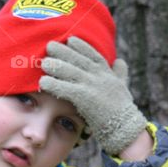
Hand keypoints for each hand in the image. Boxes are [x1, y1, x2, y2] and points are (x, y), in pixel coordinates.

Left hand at [39, 36, 147, 155]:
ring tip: (43, 62)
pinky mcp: (86, 98)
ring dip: (56, 66)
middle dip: (64, 52)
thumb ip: (120, 73)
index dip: (82, 46)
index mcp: (108, 73)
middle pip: (79, 60)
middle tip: (50, 45)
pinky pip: (66, 89)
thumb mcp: (123, 86)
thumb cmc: (122, 109)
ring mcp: (93, 86)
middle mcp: (100, 76)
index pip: (93, 55)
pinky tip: (42, 82)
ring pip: (71, 72)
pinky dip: (54, 84)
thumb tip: (120, 61)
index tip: (70, 39)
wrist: (125, 127)